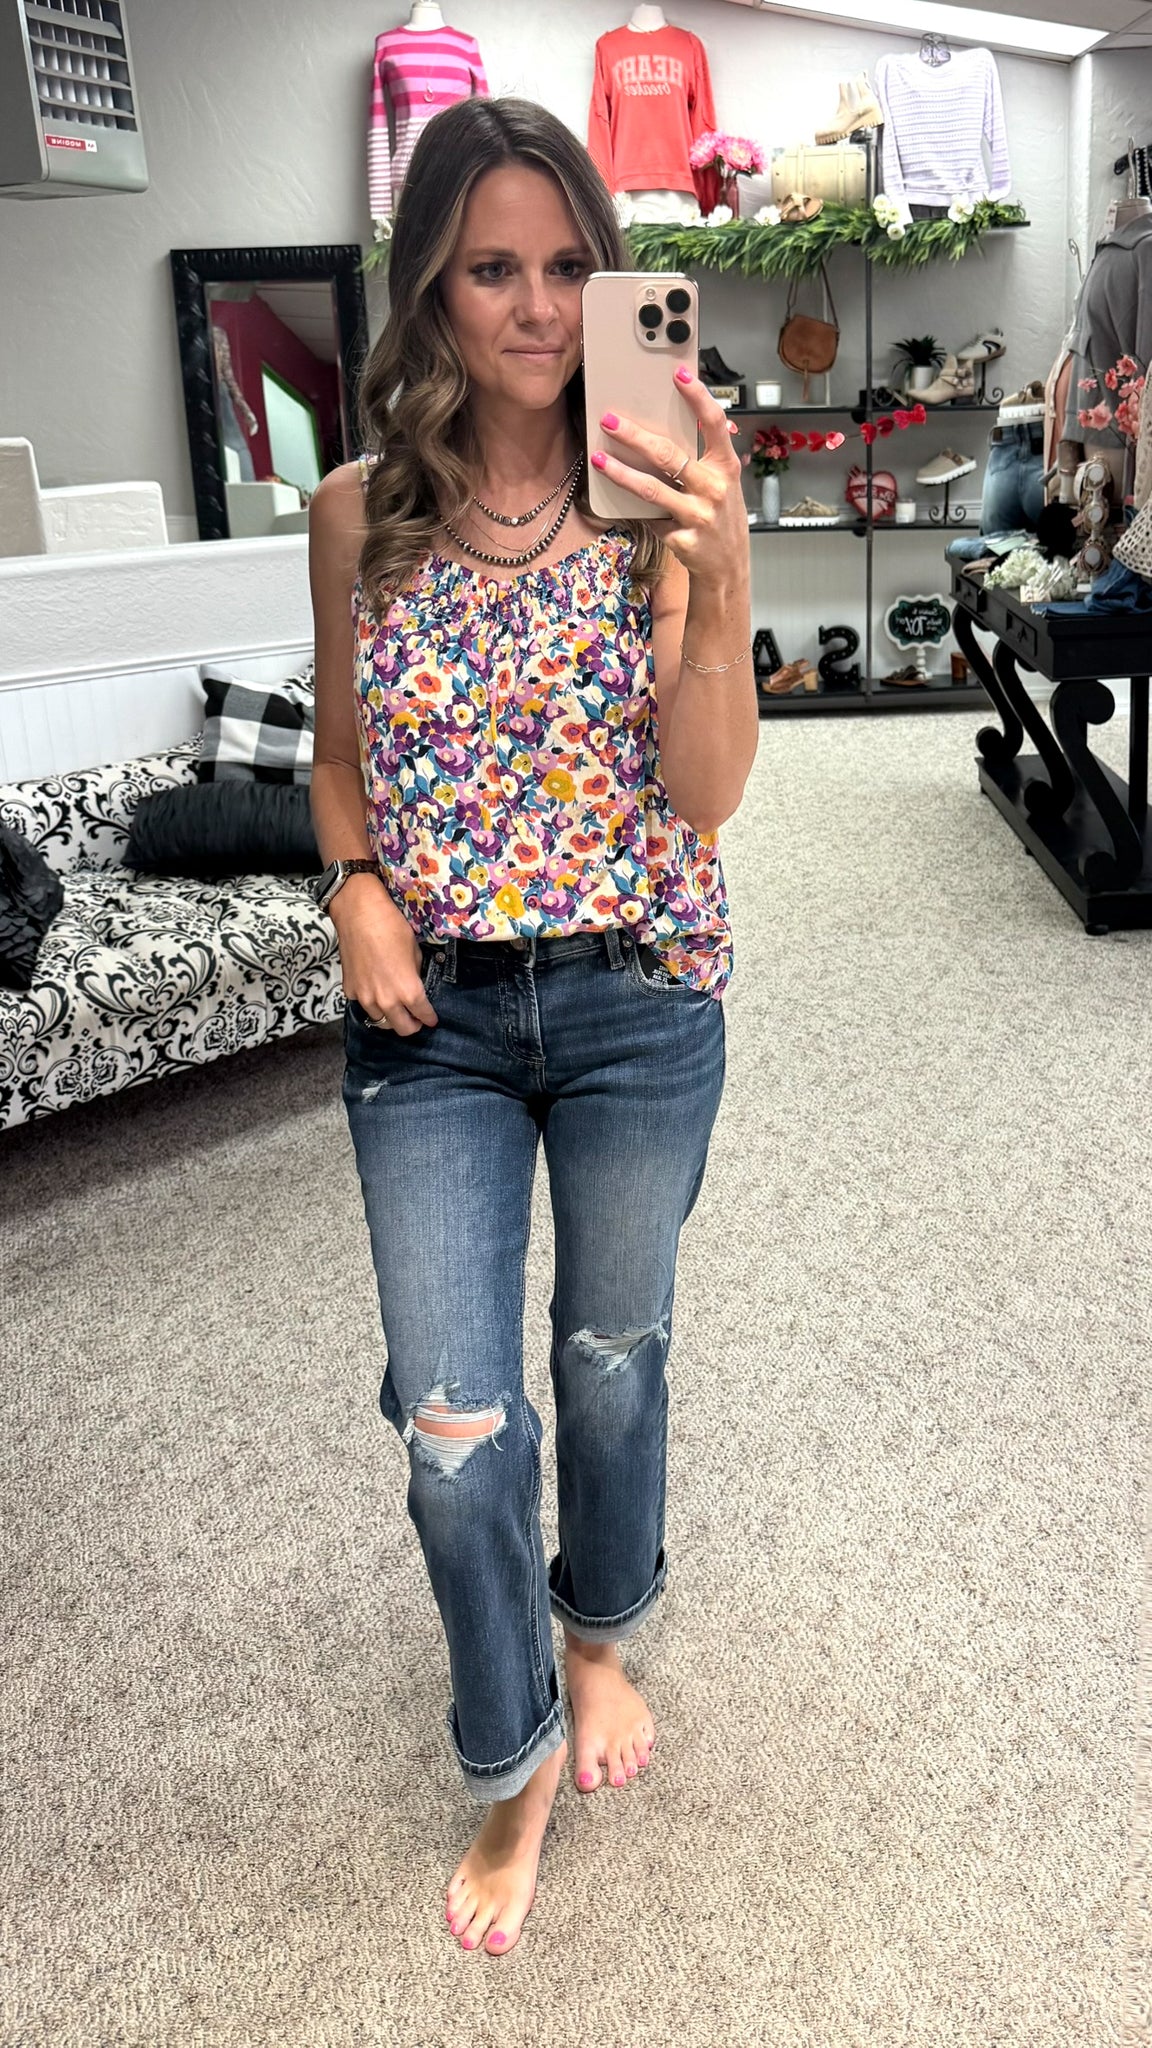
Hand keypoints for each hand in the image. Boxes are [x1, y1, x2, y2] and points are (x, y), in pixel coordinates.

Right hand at [332, 882, 437, 1036]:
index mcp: (408, 991)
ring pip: (381, 1022)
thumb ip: (415, 975)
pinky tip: (375, 991)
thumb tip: (413, 984)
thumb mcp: (414, 952)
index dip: (430, 1018)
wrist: (359, 914)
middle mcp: (386, 1001)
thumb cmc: (392, 927)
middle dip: (412, 1025)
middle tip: (416, 1018)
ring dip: (391, 1017)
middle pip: (402, 1029)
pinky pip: (364, 1006)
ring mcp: (365, 998)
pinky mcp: (350, 990)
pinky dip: (372, 1003)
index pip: (423, 1015)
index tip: (432, 1019)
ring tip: (395, 1007)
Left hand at [592, 370, 748, 591]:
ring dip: (621, 472)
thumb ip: (704, 457)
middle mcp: (714, 489)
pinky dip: (629, 509)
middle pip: (669, 455)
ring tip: (599, 458)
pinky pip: (648, 518)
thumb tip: (667, 426)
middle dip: (635, 436)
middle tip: (610, 421)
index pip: (714, 423)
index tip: (679, 374)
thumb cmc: (721, 517)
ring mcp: (698, 516)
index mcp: (726, 467)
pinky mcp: (682, 540)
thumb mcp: (723, 483)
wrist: (728, 567)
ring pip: (652, 489)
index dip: (698, 396)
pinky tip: (610, 499)